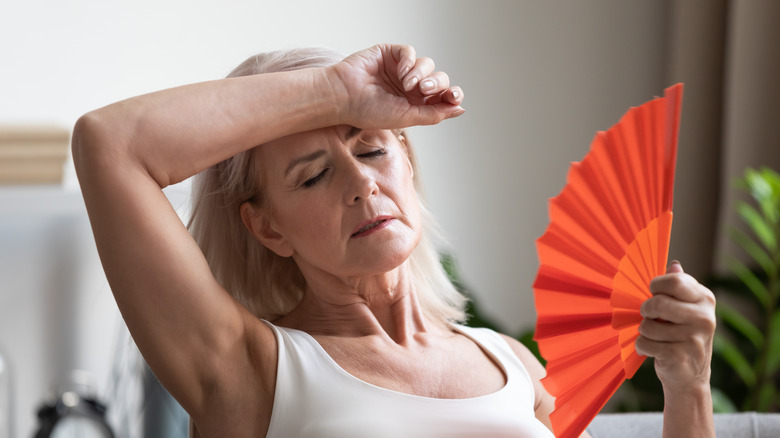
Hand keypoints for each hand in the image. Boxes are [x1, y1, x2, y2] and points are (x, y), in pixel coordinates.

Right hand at [327, 44, 464, 128]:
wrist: (343, 97)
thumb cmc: (368, 111)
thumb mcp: (407, 117)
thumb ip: (434, 114)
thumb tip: (460, 109)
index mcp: (414, 104)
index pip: (441, 96)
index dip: (451, 95)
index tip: (454, 97)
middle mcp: (409, 87)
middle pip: (438, 79)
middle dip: (436, 84)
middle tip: (424, 90)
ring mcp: (400, 69)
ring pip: (426, 64)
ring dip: (421, 74)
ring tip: (407, 84)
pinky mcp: (390, 54)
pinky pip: (410, 52)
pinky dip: (409, 61)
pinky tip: (400, 72)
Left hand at [635, 261, 716, 390]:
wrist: (690, 376)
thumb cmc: (681, 335)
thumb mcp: (684, 308)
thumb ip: (678, 286)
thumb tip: (673, 265)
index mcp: (705, 299)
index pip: (674, 280)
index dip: (655, 286)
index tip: (654, 294)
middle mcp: (704, 317)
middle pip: (657, 302)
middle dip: (646, 310)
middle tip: (649, 316)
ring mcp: (694, 338)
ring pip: (647, 325)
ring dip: (644, 332)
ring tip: (656, 337)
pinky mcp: (680, 356)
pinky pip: (644, 343)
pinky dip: (642, 346)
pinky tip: (654, 350)